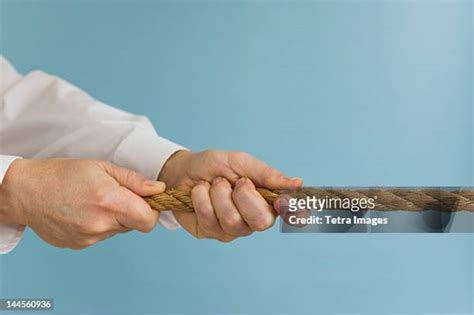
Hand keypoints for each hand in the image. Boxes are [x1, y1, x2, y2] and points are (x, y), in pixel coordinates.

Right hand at [0, 158, 164, 249]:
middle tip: (113, 195)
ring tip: (93, 202)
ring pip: (118, 230)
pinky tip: (82, 211)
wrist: (25, 192)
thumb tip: (158, 189)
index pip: (149, 220)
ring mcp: (89, 238)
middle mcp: (101, 224)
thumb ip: (134, 181)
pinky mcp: (80, 245)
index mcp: (110, 202)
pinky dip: (98, 225)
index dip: (150, 210)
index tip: (143, 199)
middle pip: (134, 225)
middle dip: (131, 211)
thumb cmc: (63, 174)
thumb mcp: (101, 167)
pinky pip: (101, 236)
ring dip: (113, 218)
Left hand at [158, 150, 302, 241]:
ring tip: (213, 184)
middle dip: (244, 197)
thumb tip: (298, 183)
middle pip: (260, 222)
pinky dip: (201, 198)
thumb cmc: (215, 165)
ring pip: (232, 220)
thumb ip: (267, 174)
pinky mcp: (208, 232)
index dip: (287, 209)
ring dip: (218, 194)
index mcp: (265, 201)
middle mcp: (251, 219)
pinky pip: (208, 219)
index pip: (286, 213)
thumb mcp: (241, 162)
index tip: (280, 200)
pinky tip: (198, 192)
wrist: (183, 169)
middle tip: (235, 182)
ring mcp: (230, 230)